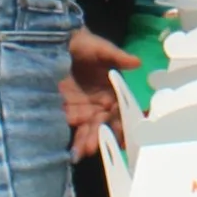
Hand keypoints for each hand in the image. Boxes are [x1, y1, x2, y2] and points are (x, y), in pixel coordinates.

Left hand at [61, 31, 136, 157]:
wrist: (59, 42)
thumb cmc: (84, 45)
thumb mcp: (101, 48)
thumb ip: (117, 57)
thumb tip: (137, 62)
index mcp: (114, 90)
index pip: (121, 111)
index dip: (122, 124)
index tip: (123, 137)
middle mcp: (102, 104)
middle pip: (104, 124)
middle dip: (100, 137)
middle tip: (94, 147)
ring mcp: (86, 110)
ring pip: (90, 130)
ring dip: (88, 142)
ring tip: (82, 153)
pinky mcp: (69, 113)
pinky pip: (74, 130)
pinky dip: (75, 142)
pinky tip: (73, 152)